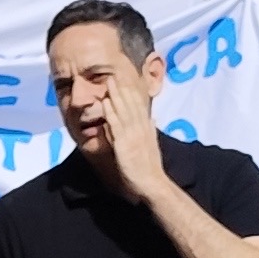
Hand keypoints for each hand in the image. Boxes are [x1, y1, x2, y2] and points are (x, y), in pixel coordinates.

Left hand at [98, 69, 172, 200]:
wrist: (152, 183)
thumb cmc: (149, 168)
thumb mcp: (152, 144)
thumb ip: (151, 130)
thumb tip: (153, 118)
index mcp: (147, 128)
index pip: (139, 105)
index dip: (132, 91)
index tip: (126, 79)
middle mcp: (141, 128)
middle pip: (131, 104)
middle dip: (123, 88)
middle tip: (116, 73)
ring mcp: (133, 135)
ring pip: (124, 111)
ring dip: (117, 96)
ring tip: (110, 82)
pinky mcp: (125, 144)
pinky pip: (117, 125)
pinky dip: (111, 113)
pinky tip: (105, 103)